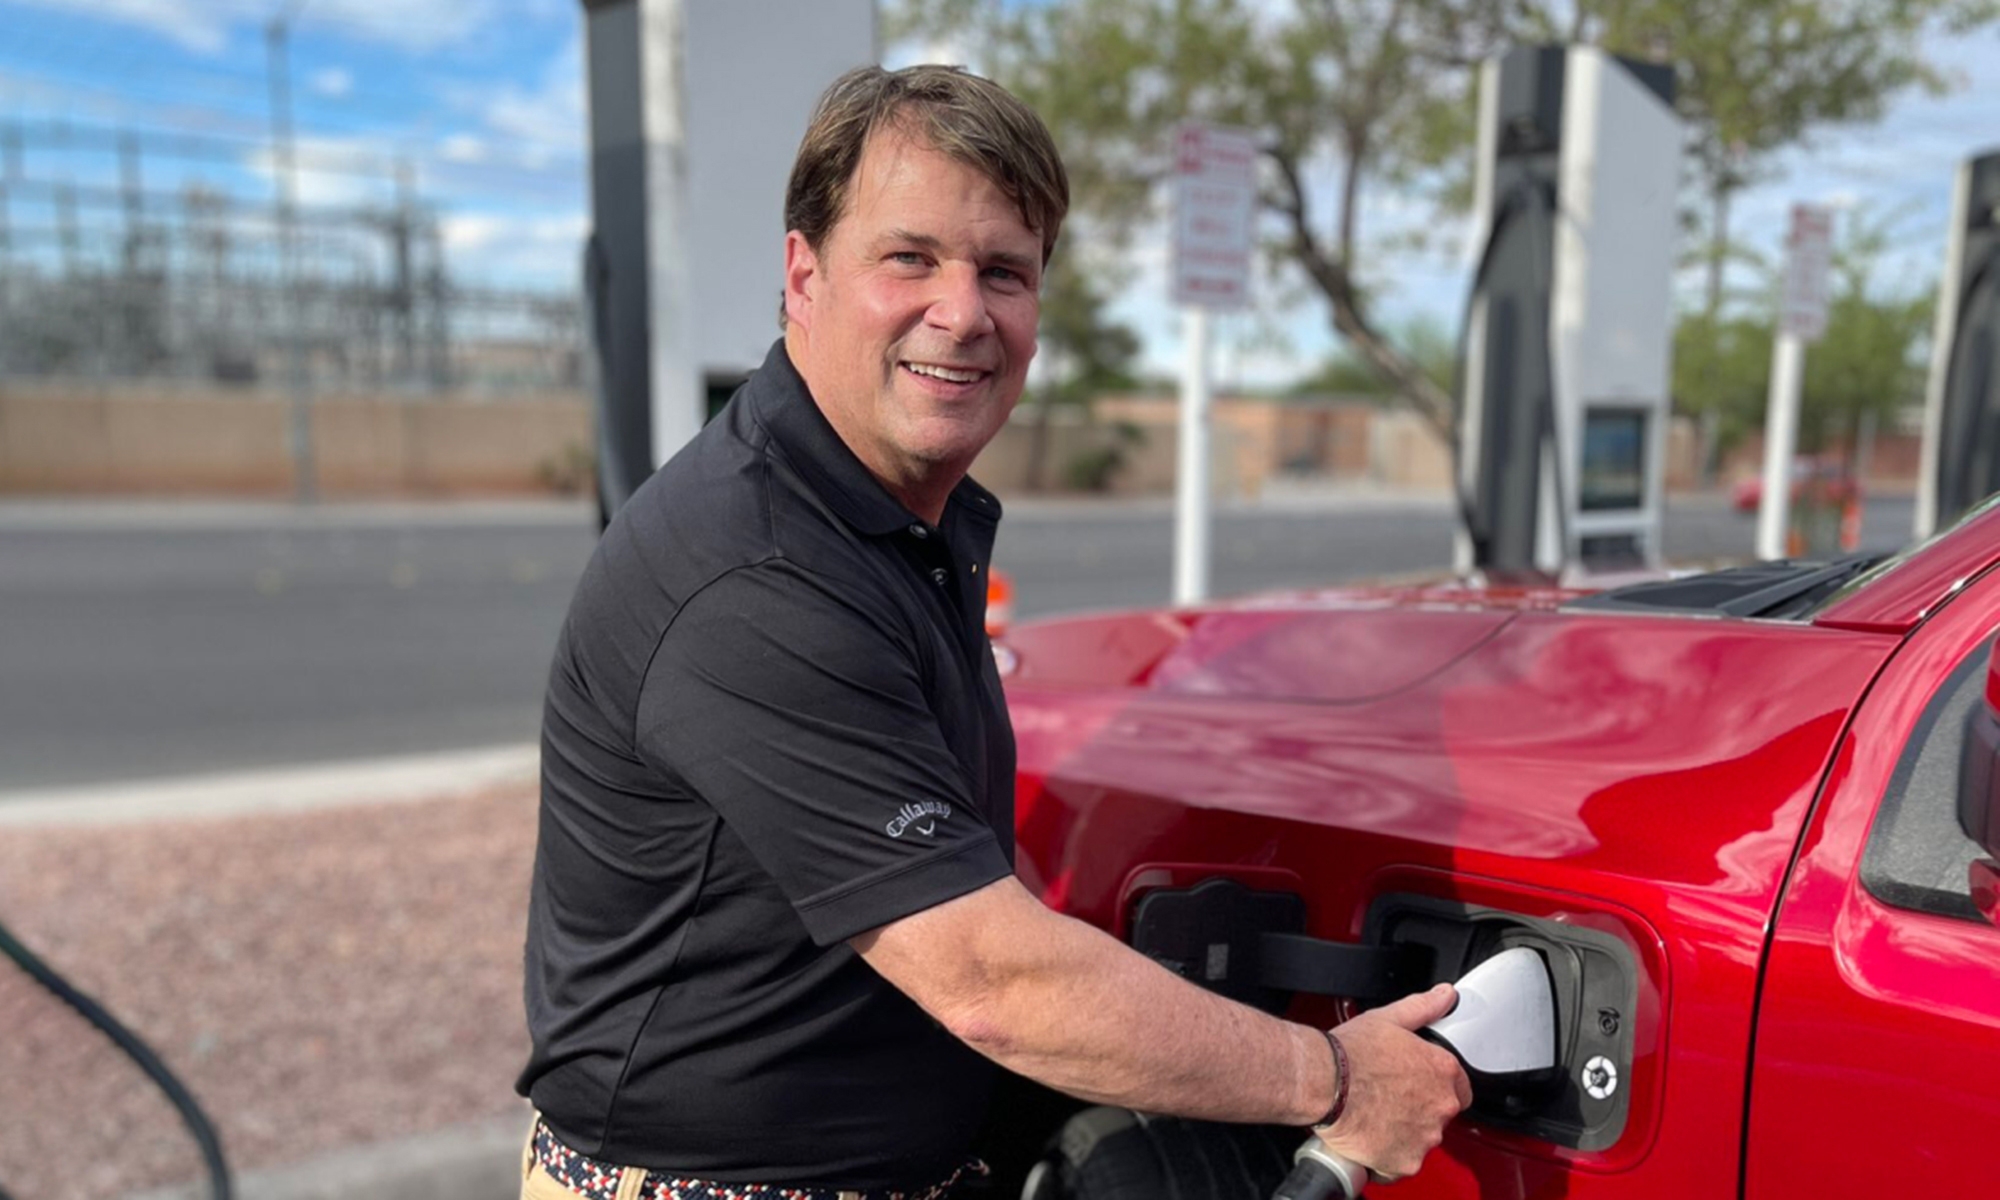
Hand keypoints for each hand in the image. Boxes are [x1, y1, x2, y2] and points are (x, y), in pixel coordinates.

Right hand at [1314, 983, 1471, 1180]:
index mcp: (1442, 1071)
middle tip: (1388, 1098)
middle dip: (1418, 1109)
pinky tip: (1369, 1137)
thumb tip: (1445, 995)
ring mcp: (1424, 1136)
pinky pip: (1402, 1163)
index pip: (1460, 1087)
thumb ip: (1424, 1007)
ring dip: (1404, 1132)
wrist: (1322, 1082)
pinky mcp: (1405, 1160)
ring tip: (1375, 1116)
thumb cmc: (1350, 1052)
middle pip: (1439, 1114)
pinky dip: (1388, 1155)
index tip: (1416, 1085)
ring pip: (1421, 1139)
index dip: (1436, 1086)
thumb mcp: (1389, 1018)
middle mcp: (1440, 1105)